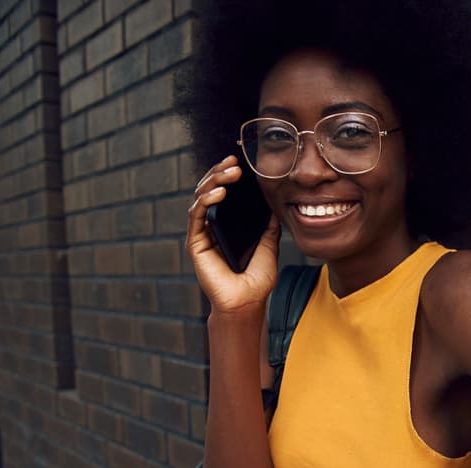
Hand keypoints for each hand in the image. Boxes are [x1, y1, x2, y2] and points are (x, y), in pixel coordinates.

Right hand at [186, 155, 280, 314]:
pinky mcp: (196, 243)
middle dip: (220, 173)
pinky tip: (218, 193)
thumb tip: (274, 206)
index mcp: (227, 226)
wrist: (248, 301)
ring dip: (213, 182)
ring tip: (229, 173)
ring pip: (201, 198)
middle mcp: (212, 226)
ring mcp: (202, 233)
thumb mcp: (269, 246)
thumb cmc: (257, 279)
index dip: (228, 176)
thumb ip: (268, 226)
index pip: (224, 193)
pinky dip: (206, 201)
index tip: (240, 163)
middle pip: (210, 190)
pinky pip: (197, 216)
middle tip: (234, 162)